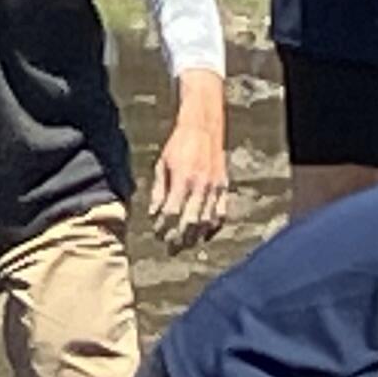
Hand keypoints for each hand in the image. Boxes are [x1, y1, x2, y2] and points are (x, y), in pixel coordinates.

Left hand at [147, 114, 231, 250]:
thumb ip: (159, 191)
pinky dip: (213, 227)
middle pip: (190, 222)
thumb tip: (154, 214)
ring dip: (195, 237)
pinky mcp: (224, 187)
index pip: (172, 212)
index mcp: (183, 179)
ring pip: (207, 221)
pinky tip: (204, 235)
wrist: (203, 128)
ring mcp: (215, 187)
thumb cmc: (179, 145)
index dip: (163, 227)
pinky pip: (222, 214)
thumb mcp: (162, 165)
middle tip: (170, 248)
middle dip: (179, 239)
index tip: (157, 233)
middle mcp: (201, 185)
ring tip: (185, 245)